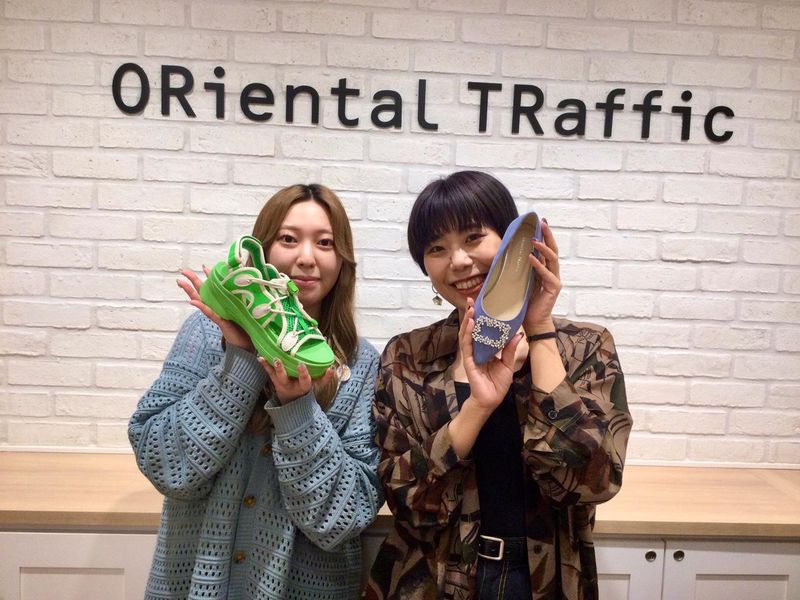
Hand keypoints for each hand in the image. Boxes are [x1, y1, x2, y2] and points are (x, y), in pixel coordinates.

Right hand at [177, 267, 253, 351]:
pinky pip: (209, 313)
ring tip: (181, 283)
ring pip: (201, 300)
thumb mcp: (243, 306)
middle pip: (201, 291)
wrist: (246, 341)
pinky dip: (202, 307)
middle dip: (192, 280)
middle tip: (183, 271)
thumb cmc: (244, 323)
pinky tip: (193, 301)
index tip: (204, 266)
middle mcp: (216, 306)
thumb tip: (246, 284)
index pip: (213, 287)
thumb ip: (241, 298)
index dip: (208, 277)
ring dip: (190, 291)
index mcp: (221, 302)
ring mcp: (216, 313)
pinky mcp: (220, 321)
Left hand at [258, 358, 334, 404]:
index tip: (302, 365)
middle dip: (285, 371)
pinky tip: (260, 357)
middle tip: (289, 362)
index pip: (305, 381)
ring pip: (278, 376)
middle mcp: (291, 385)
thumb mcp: (316, 386)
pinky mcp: (274, 380)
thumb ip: (325, 378)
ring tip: (274, 358)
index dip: (304, 374)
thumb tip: (333, 368)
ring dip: (276, 367)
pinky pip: (269, 372)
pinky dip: (264, 364)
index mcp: (302, 386)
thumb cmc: (305, 388)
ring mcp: (281, 383)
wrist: (291, 400)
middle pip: (288, 379)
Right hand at [458, 297, 523, 413]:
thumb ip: (510, 349)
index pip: (483, 329)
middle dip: (471, 314)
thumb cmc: (498, 383)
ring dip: (468, 321)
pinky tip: (469, 324)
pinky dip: (467, 333)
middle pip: (472, 328)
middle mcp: (477, 349)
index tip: (483, 303)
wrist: (492, 400)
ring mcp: (471, 354)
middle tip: (472, 300)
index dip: (482, 317)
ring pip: (467, 334)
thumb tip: (518, 334)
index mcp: (486, 348)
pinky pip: (466, 345)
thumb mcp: (508, 363)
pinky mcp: (468, 360)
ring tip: (470, 308)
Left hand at [524, 219, 561, 332]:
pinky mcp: (553, 288)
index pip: (546, 249)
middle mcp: (552, 272)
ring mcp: (554, 280)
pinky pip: (547, 274)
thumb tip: (508, 254)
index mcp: (545, 270)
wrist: (532, 321)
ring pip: (552, 259)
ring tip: (535, 239)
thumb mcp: (521, 281)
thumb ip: (520, 269)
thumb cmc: (525, 302)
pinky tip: (532, 258)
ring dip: (543, 248)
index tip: (540, 222)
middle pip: (553, 250)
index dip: (544, 235)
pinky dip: (539, 265)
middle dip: (548, 235)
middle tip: (543, 223)